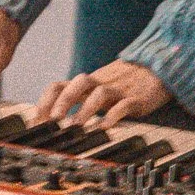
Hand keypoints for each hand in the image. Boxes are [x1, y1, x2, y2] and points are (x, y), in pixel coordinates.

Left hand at [35, 61, 171, 127]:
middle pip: (76, 84)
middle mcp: (99, 83)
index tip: (35, 122)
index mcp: (88, 83)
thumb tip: (54, 117)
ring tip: (75, 126)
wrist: (160, 67)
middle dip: (61, 102)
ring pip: (98, 93)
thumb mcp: (99, 87)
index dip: (44, 102)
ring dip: (84, 110)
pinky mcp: (136, 98)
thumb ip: (80, 98)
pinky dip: (112, 116)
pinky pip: (123, 105)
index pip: (59, 87)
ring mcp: (118, 89)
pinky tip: (105, 127)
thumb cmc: (126, 81)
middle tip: (52, 120)